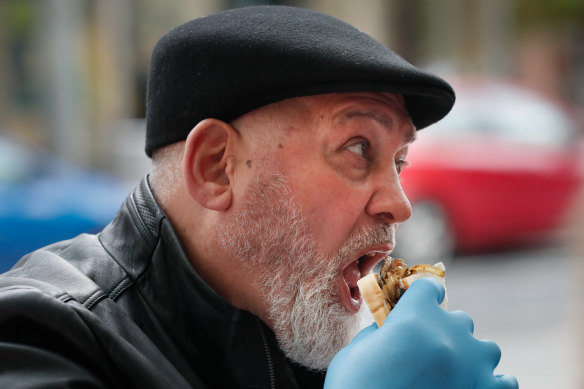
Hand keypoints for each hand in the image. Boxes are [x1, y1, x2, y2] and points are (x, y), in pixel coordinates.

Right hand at [325, 278, 517, 388]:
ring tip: (453, 373)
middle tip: (424, 352)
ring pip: (486, 348)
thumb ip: (380, 332)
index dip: (422, 295)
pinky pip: (506, 381)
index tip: (419, 304)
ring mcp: (472, 365)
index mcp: (415, 316)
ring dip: (471, 355)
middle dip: (443, 330)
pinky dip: (493, 382)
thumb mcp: (357, 351)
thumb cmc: (355, 387)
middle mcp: (449, 334)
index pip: (430, 286)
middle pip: (458, 318)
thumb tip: (390, 328)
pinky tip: (475, 386)